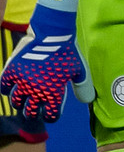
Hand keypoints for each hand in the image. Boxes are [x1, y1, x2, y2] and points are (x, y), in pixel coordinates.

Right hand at [1, 0, 91, 122]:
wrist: (51, 34)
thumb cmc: (68, 53)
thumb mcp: (80, 71)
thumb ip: (83, 88)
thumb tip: (86, 101)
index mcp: (54, 93)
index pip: (50, 115)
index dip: (50, 116)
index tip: (50, 114)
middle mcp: (37, 91)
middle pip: (30, 112)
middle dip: (32, 114)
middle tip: (33, 111)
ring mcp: (23, 82)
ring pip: (16, 102)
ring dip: (19, 104)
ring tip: (22, 102)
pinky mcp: (12, 72)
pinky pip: (4, 87)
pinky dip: (6, 89)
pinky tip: (10, 88)